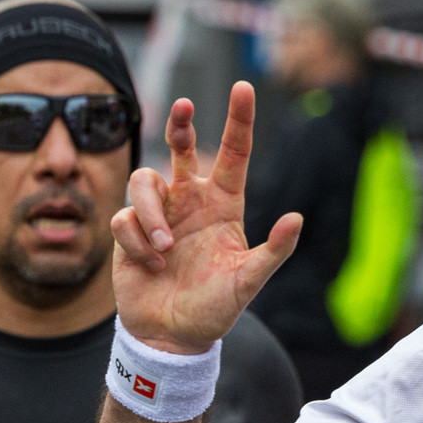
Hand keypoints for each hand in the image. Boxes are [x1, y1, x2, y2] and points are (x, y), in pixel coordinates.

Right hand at [110, 83, 302, 353]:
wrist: (172, 335)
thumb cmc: (214, 308)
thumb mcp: (249, 282)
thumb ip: (274, 251)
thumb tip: (297, 217)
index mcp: (224, 205)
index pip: (234, 154)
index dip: (238, 121)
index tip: (243, 87)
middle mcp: (191, 201)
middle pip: (181, 146)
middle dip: (181, 123)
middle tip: (186, 107)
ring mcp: (159, 213)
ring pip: (146, 180)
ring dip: (152, 213)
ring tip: (164, 250)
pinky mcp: (129, 229)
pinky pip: (125, 216)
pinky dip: (136, 240)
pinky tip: (149, 264)